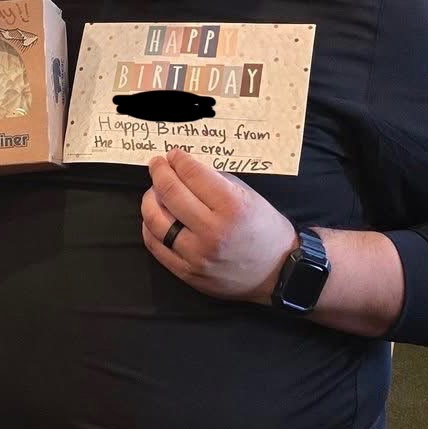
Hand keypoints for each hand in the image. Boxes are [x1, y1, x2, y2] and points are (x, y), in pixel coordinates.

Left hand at [141, 150, 296, 303]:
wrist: (277, 273)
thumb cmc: (265, 230)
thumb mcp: (249, 196)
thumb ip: (215, 181)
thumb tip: (184, 168)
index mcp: (232, 207)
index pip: (192, 174)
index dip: (178, 160)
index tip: (173, 155)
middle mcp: (212, 231)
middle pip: (170, 193)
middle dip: (159, 172)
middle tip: (157, 165)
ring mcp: (197, 255)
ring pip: (155, 220)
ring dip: (150, 199)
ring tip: (155, 191)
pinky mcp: (188, 273)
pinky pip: (156, 246)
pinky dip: (150, 227)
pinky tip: (155, 217)